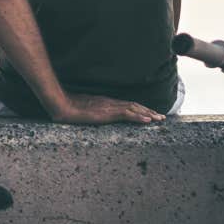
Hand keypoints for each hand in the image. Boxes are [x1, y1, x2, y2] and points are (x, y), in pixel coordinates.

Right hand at [51, 94, 165, 124]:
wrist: (62, 105)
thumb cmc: (69, 108)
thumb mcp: (84, 110)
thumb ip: (92, 111)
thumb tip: (94, 115)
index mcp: (106, 103)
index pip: (127, 105)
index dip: (140, 109)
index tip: (150, 113)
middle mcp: (110, 103)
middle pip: (134, 105)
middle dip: (148, 111)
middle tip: (161, 117)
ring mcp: (109, 107)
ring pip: (134, 109)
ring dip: (148, 114)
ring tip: (159, 119)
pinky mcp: (107, 112)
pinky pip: (127, 114)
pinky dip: (139, 116)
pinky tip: (147, 120)